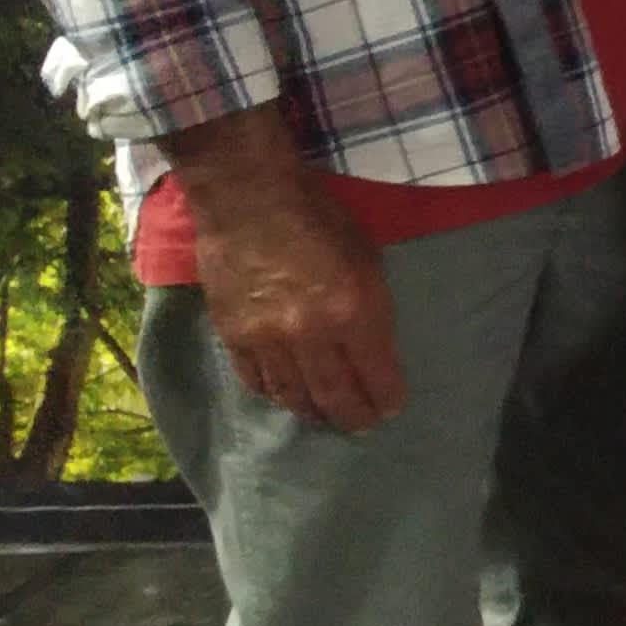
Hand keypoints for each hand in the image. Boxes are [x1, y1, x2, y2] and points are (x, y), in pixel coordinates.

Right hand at [165, 108, 405, 432]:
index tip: (393, 407)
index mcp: (353, 311)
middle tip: (363, 425)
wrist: (248, 200)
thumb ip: (371, 308)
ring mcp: (266, 339)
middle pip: (333, 395)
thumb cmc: (319, 217)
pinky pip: (255, 380)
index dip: (386, 398)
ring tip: (326, 417)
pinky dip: (274, 393)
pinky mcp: (232, 336)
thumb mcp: (367, 258)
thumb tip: (374, 348)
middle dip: (353, 416)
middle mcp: (310, 334)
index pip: (375, 374)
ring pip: (292, 395)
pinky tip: (286, 396)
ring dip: (313, 411)